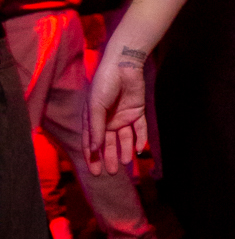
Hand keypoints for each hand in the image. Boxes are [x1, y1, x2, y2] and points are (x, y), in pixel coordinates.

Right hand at [85, 48, 148, 174]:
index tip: (94, 172)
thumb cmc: (104, 85)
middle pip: (109, 143)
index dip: (92, 158)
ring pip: (124, 139)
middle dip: (109, 158)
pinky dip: (139, 139)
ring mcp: (123, 117)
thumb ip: (96, 128)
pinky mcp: (137, 112)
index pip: (92, 143)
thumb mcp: (95, 107)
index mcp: (94, 119)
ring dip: (124, 150)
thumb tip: (94, 149)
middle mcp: (108, 120)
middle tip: (111, 173)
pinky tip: (138, 149)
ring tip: (124, 162)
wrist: (123, 65)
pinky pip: (139, 129)